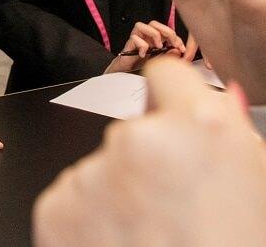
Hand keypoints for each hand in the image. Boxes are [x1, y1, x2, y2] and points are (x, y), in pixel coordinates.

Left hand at [33, 59, 265, 245]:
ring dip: (119, 196)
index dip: (171, 98)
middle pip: (133, 131)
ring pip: (102, 170)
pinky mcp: (56, 206)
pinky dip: (91, 223)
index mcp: (201, 128)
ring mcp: (91, 172)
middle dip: (149, 164)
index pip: (165, 73)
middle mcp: (137, 139)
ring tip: (154, 241)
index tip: (171, 119)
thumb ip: (228, 138)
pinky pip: (74, 201)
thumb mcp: (256, 191)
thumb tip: (216, 99)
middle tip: (176, 213)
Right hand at [105, 20, 184, 73]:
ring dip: (153, 35)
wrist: (127, 71)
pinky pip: (134, 38)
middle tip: (172, 44)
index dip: (176, 37)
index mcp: (153, 37)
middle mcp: (144, 35)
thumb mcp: (160, 60)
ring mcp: (136, 38)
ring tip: (158, 47)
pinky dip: (142, 45)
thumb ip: (169, 55)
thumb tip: (178, 50)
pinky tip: (144, 55)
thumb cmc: (142, 63)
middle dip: (166, 31)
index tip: (181, 48)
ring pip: (141, 25)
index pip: (166, 30)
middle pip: (154, 23)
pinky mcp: (129, 44)